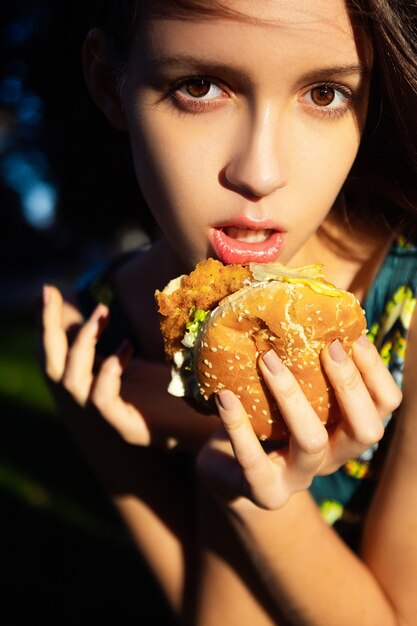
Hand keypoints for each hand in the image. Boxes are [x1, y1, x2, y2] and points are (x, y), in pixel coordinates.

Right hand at [42, 285, 217, 450]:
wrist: (208, 423)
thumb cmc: (178, 391)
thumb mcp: (138, 364)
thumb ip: (116, 346)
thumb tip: (105, 310)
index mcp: (93, 386)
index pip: (58, 354)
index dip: (49, 323)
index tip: (48, 290)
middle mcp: (92, 402)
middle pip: (52, 366)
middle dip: (48, 328)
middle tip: (50, 292)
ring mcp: (108, 418)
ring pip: (72, 383)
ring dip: (82, 343)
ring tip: (101, 313)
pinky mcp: (128, 429)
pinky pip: (102, 400)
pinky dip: (108, 373)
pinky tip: (125, 348)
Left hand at [197, 336, 401, 509]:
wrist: (227, 469)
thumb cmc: (264, 416)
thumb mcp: (290, 390)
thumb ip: (304, 361)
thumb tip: (308, 303)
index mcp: (346, 430)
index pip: (385, 406)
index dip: (376, 371)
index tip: (351, 335)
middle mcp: (333, 458)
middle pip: (366, 431)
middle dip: (349, 384)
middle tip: (324, 346)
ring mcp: (300, 478)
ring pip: (312, 441)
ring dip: (291, 395)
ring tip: (266, 358)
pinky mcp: (264, 491)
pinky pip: (253, 461)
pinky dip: (238, 424)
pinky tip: (224, 395)